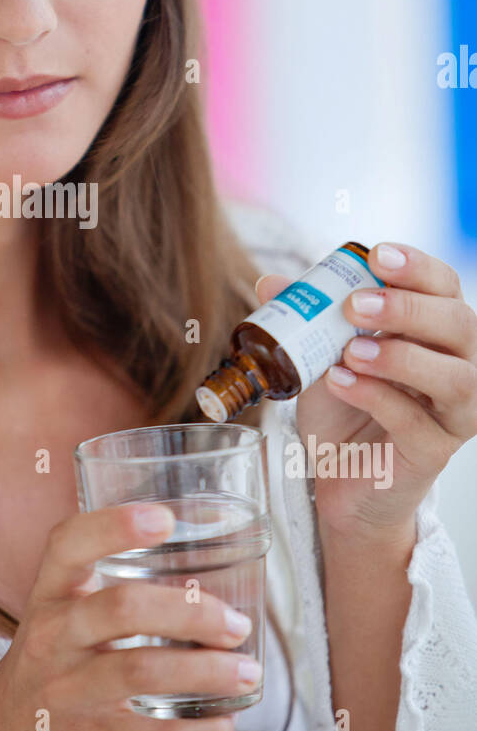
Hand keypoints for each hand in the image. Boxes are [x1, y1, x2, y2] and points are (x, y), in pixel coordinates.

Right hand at [0, 503, 257, 730]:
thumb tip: (210, 577)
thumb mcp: (58, 622)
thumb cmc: (47, 674)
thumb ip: (109, 595)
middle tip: (236, 625)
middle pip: (123, 607)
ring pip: (142, 670)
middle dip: (193, 612)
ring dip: (208, 671)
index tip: (166, 519)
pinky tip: (225, 725)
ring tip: (247, 672)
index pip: (68, 544)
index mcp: (49, 596)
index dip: (114, 525)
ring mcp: (67, 690)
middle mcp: (52, 636)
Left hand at [256, 242, 476, 539]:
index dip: (417, 267)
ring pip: (455, 378)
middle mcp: (459, 366)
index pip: (445, 286)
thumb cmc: (343, 407)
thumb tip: (271, 283)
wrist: (337, 475)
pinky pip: (416, 422)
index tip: (378, 255)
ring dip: (400, 357)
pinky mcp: (433, 452)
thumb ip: (303, 317)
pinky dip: (376, 397)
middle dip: (408, 308)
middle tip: (356, 305)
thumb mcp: (318, 354)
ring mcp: (453, 413)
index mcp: (436, 331)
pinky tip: (340, 383)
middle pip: (460, 324)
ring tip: (350, 351)